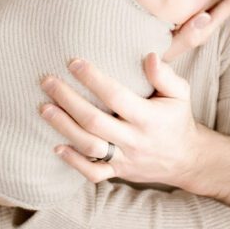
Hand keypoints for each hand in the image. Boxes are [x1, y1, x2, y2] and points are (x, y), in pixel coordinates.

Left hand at [40, 53, 200, 187]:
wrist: (185, 159)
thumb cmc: (177, 118)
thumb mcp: (180, 93)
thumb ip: (165, 75)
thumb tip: (149, 56)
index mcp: (149, 118)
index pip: (116, 97)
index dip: (93, 79)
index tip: (74, 62)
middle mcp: (135, 140)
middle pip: (95, 121)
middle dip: (68, 100)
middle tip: (48, 81)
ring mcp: (124, 159)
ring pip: (89, 146)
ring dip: (64, 127)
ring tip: (44, 109)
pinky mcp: (117, 172)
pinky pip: (93, 172)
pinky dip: (73, 161)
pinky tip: (56, 146)